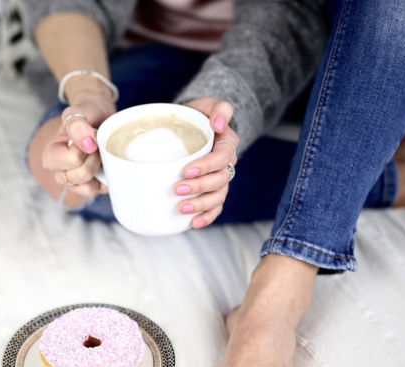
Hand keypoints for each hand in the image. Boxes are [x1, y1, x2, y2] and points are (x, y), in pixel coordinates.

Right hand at [41, 93, 115, 197]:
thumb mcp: (80, 112)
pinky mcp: (92, 188)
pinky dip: (106, 179)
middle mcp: (60, 172)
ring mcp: (76, 183)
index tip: (88, 136)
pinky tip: (105, 164)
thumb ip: (77, 124)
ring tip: (100, 153)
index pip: (67, 161)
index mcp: (51, 155)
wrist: (104, 118)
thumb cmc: (88, 115)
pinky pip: (100, 192)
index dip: (81, 150)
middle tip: (96, 145)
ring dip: (99, 168)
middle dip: (93, 158)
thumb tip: (87, 144)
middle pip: (79, 176)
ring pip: (88, 188)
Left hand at [178, 97, 238, 227]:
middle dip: (200, 187)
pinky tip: (193, 223)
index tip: (186, 170)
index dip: (206, 166)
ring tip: (182, 209)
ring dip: (202, 205)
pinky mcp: (211, 190)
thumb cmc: (197, 115)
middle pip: (219, 180)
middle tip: (178, 189)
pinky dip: (207, 217)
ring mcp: (219, 178)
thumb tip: (218, 124)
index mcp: (226, 143)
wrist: (192, 125)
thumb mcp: (207, 104)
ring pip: (218, 196)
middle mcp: (226, 163)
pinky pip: (215, 207)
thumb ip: (219, 107)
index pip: (221, 158)